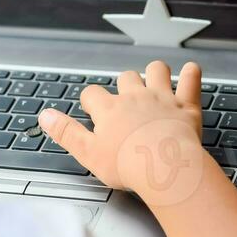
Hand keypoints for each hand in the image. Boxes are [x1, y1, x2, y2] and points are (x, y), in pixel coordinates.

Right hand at [38, 61, 205, 205]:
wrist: (166, 167)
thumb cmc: (128, 164)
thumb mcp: (88, 153)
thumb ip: (66, 132)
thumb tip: (45, 116)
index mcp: (110, 110)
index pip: (92, 94)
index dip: (91, 101)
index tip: (92, 109)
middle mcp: (135, 97)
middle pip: (125, 78)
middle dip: (124, 84)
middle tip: (126, 100)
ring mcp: (162, 98)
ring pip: (156, 70)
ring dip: (155, 73)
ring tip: (154, 81)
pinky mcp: (186, 105)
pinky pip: (191, 80)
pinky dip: (191, 74)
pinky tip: (190, 72)